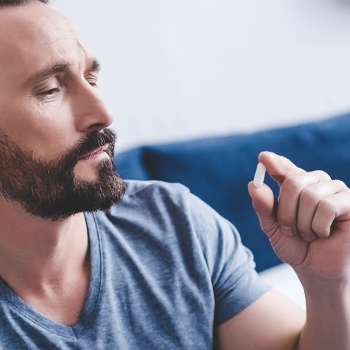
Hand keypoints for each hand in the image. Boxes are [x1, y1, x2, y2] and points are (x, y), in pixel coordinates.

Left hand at [248, 151, 349, 281]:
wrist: (315, 270)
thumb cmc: (295, 246)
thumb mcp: (272, 228)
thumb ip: (263, 207)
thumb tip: (253, 185)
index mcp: (296, 186)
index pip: (285, 168)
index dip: (275, 162)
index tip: (263, 158)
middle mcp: (316, 183)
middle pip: (294, 182)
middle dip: (286, 211)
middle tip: (289, 229)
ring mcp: (334, 190)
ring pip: (310, 195)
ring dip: (303, 223)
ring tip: (308, 234)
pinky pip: (328, 206)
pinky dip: (319, 226)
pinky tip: (323, 233)